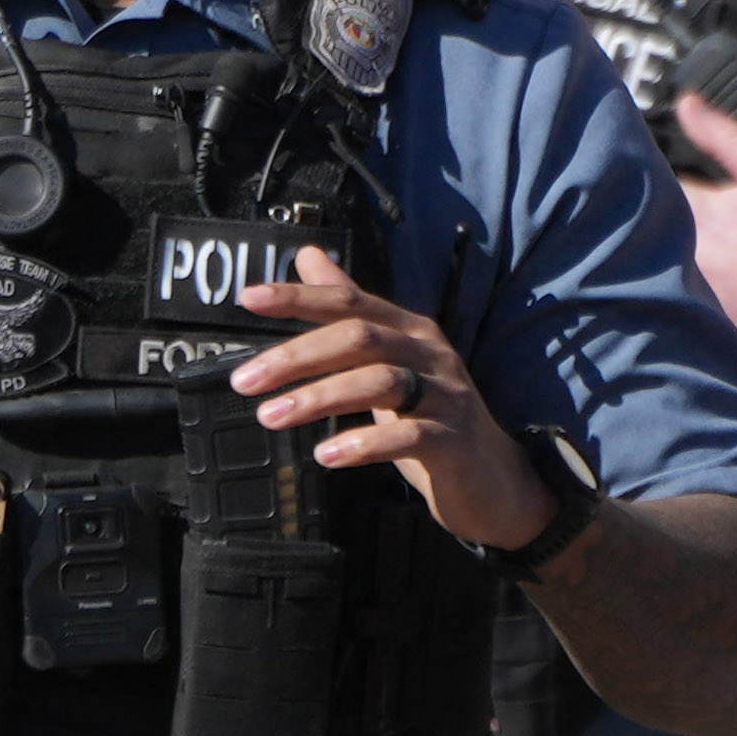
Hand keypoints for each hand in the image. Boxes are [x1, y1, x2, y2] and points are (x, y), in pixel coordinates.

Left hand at [227, 247, 554, 555]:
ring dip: (318, 398)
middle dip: (296, 356)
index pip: (349, 302)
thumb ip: (350, 312)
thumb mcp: (387, 360)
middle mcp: (429, 353)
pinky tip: (327, 454)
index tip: (248, 299)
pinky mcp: (452, 441)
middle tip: (244, 380)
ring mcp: (445, 395)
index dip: (299, 297)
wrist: (492, 478)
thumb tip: (309, 257)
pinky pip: (407, 435)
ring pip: (379, 383)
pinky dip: (363, 444)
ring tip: (270, 417)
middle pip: (359, 339)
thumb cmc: (428, 416)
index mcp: (409, 330)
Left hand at [665, 86, 736, 356]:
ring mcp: (692, 291)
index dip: (656, 182)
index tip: (669, 184)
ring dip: (666, 259)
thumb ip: (722, 135)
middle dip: (659, 223)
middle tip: (698, 226)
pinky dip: (684, 295)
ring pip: (661, 267)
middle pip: (651, 231)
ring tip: (710, 258)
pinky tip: (711, 289)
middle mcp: (685, 253)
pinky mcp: (703, 322)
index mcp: (696, 212)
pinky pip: (679, 304)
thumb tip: (688, 104)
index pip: (652, 188)